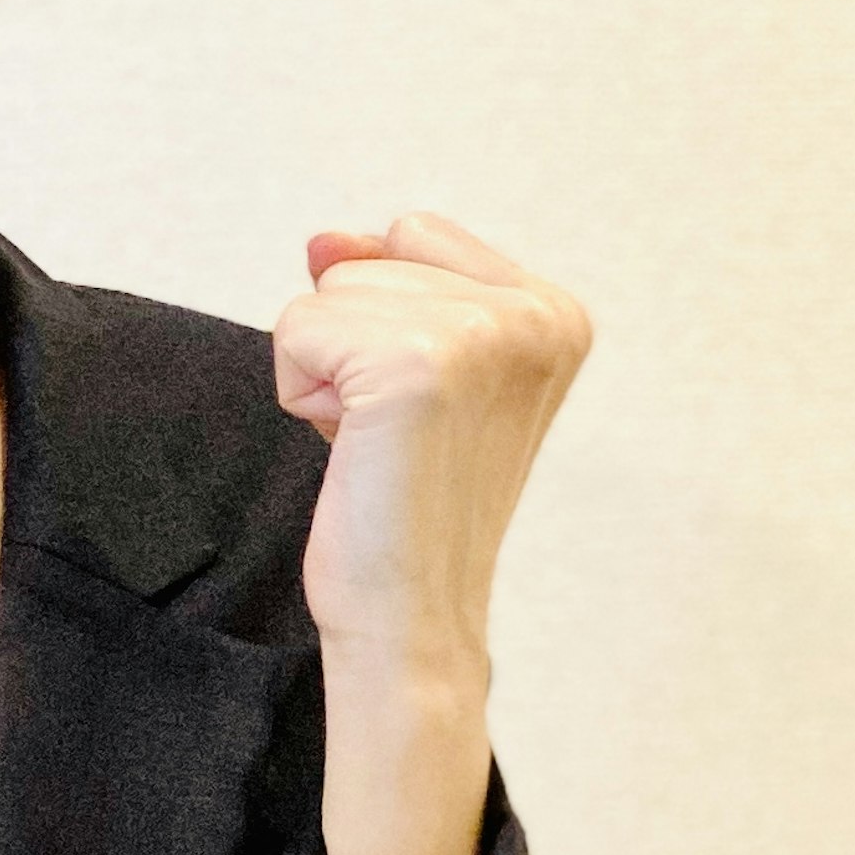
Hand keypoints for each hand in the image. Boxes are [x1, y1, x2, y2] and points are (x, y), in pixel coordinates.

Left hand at [272, 214, 589, 854]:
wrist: (410, 622)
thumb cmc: (407, 505)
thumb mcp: (415, 370)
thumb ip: (387, 287)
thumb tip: (326, 238)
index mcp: (557, 311)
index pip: (412, 232)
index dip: (384, 318)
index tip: (421, 407)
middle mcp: (536, 313)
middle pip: (369, 256)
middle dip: (352, 343)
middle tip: (396, 437)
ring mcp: (484, 336)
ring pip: (328, 291)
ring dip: (325, 371)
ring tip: (378, 447)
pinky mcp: (417, 367)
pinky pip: (297, 329)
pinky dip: (301, 394)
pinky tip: (353, 454)